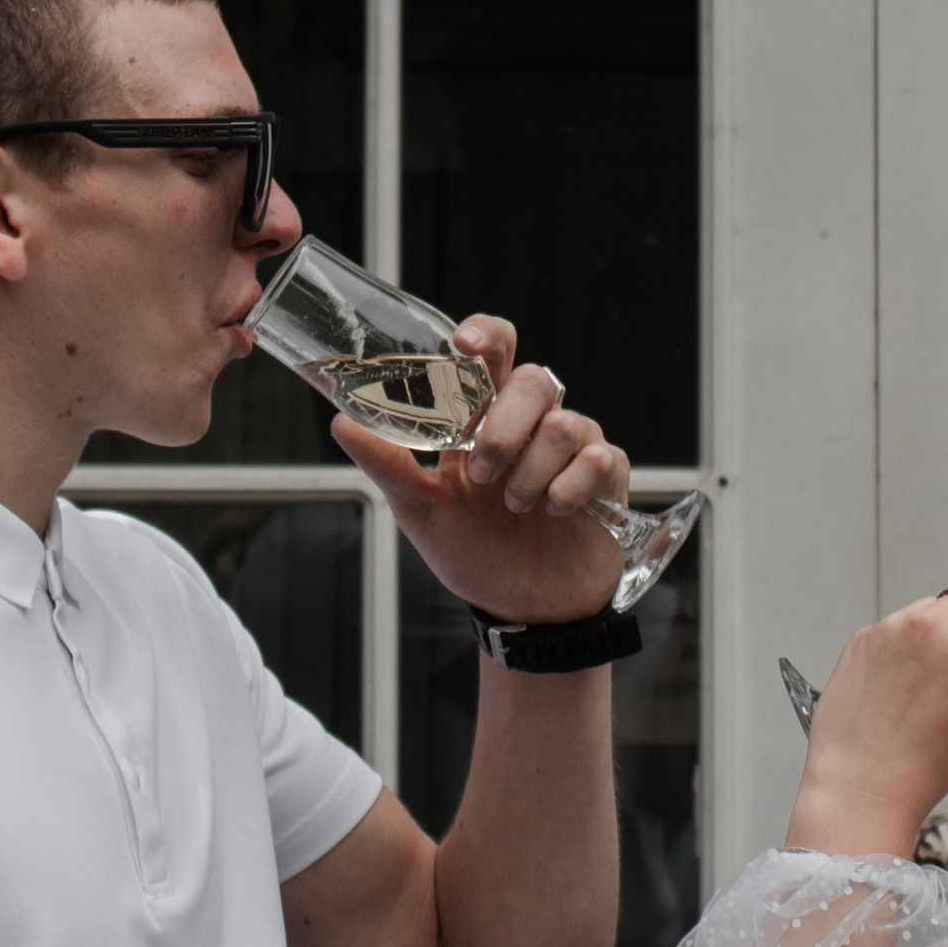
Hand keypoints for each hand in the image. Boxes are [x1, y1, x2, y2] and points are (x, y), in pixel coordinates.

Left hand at [331, 311, 629, 622]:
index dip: (485, 335)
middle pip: (533, 379)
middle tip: (482, 474)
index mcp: (486, 418)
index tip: (465, 345)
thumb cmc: (474, 552)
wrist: (523, 611)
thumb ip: (388, 465)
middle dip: (505, 427)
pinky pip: (598, 458)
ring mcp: (572, 447)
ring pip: (565, 422)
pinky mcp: (605, 476)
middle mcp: (532, 423)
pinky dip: (570, 487)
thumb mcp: (422, 511)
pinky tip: (555, 513)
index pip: (493, 352)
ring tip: (516, 507)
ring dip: (532, 470)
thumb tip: (341, 424)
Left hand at [786, 515, 947, 858]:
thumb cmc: (928, 762)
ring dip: (945, 634)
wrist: (860, 787)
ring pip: (937, 612)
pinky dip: (909, 647)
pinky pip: (899, 627)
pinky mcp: (864, 636)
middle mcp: (936, 625)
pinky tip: (901, 690)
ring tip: (930, 690)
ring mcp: (895, 626)